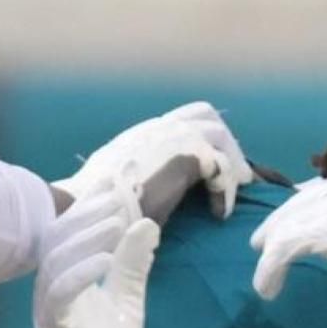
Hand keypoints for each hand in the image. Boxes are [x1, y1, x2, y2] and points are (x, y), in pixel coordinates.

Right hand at [32, 191, 159, 327]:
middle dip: (87, 213)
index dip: (91, 205)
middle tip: (117, 195)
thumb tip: (147, 224)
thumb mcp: (128, 297)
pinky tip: (106, 259)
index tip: (117, 180)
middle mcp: (51, 286)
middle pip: (57, 238)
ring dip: (87, 237)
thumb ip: (134, 263)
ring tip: (116, 222)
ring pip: (56, 260)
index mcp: (66, 276)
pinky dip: (81, 272)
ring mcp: (50, 306)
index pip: (72, 231)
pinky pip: (61, 293)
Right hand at [56, 101, 252, 222]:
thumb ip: (142, 166)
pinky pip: (221, 167)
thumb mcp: (121, 173)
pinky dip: (225, 191)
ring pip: (218, 134)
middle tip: (239, 175)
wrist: (87, 206)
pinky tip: (219, 213)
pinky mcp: (186, 156)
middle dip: (227, 143)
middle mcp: (159, 126)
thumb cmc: (98, 199)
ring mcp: (173, 137)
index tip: (215, 165)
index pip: (184, 117)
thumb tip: (155, 175)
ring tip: (236, 191)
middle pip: (207, 115)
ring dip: (233, 163)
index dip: (207, 138)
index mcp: (145, 131)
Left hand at [250, 180, 326, 299]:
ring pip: (282, 230)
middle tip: (261, 251)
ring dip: (270, 258)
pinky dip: (270, 270)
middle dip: (274, 231)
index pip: (311, 197)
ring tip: (266, 280)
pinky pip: (281, 250)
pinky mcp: (320, 232)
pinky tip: (269, 288)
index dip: (293, 216)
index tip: (285, 233)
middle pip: (291, 210)